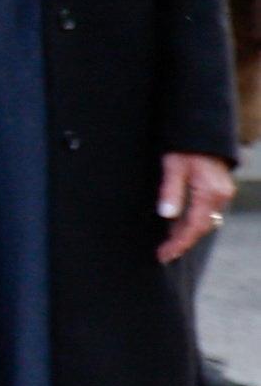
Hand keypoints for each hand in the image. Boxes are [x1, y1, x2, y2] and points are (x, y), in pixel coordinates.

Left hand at [163, 148, 237, 266]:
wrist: (203, 131)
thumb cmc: (185, 147)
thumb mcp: (173, 166)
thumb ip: (171, 191)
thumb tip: (166, 216)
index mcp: (211, 193)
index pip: (195, 226)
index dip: (179, 243)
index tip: (164, 254)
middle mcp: (221, 196)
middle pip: (201, 227)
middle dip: (182, 241)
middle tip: (163, 253)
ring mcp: (222, 193)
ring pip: (204, 220)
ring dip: (187, 232)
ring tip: (167, 243)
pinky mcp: (219, 190)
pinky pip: (206, 212)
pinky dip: (192, 220)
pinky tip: (177, 224)